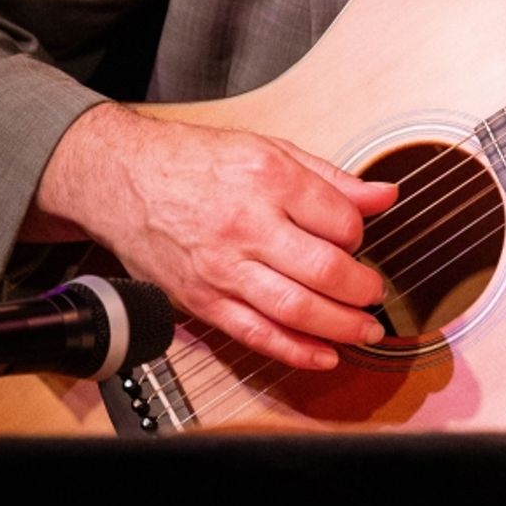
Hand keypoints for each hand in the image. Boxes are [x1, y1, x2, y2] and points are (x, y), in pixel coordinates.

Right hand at [29, 105, 397, 369]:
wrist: (121, 179)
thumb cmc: (193, 163)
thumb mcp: (268, 150)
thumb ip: (331, 179)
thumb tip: (385, 195)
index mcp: (268, 180)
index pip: (340, 222)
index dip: (360, 237)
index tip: (356, 241)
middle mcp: (246, 226)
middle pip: (324, 271)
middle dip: (362, 290)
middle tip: (374, 293)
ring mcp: (222, 268)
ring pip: (296, 309)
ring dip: (340, 327)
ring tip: (364, 330)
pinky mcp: (202, 301)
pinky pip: (256, 335)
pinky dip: (296, 351)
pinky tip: (323, 355)